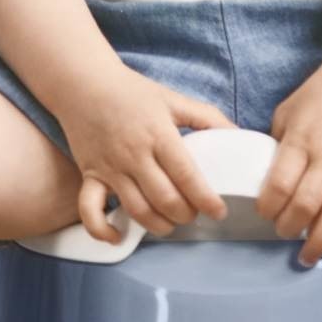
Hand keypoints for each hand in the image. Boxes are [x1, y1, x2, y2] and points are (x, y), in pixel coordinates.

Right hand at [55, 66, 236, 244]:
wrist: (83, 83)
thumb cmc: (132, 92)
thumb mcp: (173, 99)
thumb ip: (207, 118)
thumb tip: (237, 135)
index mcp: (159, 134)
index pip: (186, 175)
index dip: (206, 199)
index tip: (219, 211)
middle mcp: (134, 154)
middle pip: (165, 199)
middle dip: (186, 214)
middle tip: (195, 213)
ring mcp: (110, 168)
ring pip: (137, 210)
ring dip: (159, 225)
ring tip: (171, 222)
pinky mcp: (90, 175)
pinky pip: (91, 211)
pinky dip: (103, 231)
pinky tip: (119, 237)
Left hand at [254, 54, 321, 266]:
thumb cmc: (320, 95)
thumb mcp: (287, 112)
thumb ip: (277, 145)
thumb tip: (263, 176)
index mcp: (300, 140)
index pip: (280, 184)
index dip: (268, 207)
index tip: (263, 213)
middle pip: (306, 205)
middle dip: (289, 228)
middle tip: (282, 233)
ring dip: (320, 239)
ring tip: (308, 255)